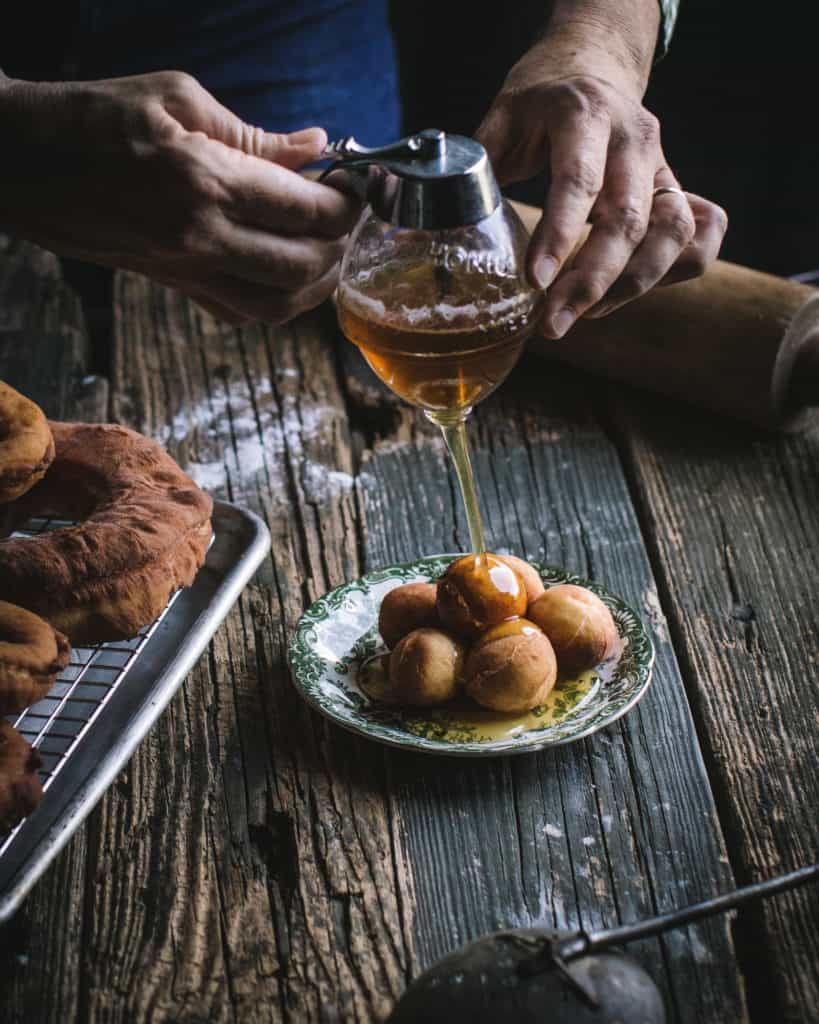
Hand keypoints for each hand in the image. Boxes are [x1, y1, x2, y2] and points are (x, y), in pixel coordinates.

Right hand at [0, 71, 361, 324]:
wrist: (21, 164)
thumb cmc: (91, 117)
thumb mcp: (177, 98)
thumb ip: (256, 134)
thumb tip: (315, 148)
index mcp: (206, 182)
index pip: (310, 211)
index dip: (349, 201)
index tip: (358, 184)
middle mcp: (201, 238)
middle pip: (305, 267)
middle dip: (342, 243)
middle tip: (348, 214)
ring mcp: (186, 271)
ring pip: (279, 305)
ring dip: (316, 282)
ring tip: (326, 247)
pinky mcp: (173, 286)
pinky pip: (242, 313)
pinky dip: (276, 300)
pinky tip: (281, 269)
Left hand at [477, 57, 726, 337]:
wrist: (594, 64)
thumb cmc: (543, 98)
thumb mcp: (503, 117)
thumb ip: (481, 168)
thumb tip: (450, 225)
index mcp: (585, 114)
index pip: (578, 181)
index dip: (558, 237)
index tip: (534, 282)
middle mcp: (634, 139)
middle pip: (628, 220)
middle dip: (590, 282)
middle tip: (553, 324)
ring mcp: (662, 165)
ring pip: (673, 234)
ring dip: (632, 286)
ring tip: (584, 314)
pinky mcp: (676, 188)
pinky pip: (699, 236)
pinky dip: (675, 271)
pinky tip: (631, 290)